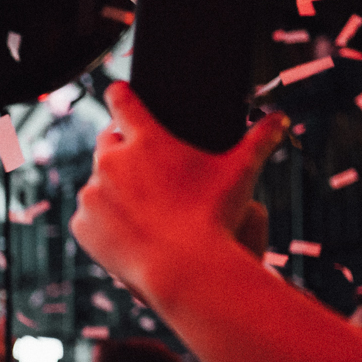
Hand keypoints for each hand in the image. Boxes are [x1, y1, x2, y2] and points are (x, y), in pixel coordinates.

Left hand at [70, 83, 289, 301]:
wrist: (182, 270)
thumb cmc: (215, 217)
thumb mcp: (241, 174)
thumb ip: (258, 141)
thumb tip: (280, 118)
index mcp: (144, 140)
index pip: (122, 102)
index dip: (120, 94)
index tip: (117, 91)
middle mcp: (111, 162)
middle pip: (107, 142)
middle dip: (121, 147)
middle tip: (143, 164)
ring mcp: (92, 194)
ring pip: (97, 182)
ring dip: (113, 187)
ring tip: (141, 206)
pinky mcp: (81, 225)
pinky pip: (89, 216)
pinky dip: (103, 220)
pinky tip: (127, 230)